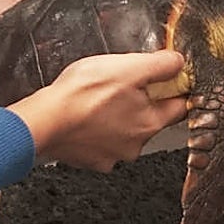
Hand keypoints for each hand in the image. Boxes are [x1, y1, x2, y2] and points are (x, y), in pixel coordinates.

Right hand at [8, 50, 188, 171]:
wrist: (43, 120)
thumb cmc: (81, 95)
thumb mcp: (128, 67)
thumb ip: (160, 64)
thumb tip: (179, 62)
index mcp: (150, 123)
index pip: (180, 106)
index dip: (175, 87)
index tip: (167, 77)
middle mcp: (135, 145)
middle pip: (150, 119)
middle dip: (141, 101)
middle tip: (121, 83)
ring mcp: (111, 156)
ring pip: (124, 131)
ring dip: (116, 116)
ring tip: (97, 98)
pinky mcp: (90, 160)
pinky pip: (100, 141)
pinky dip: (95, 129)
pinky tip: (84, 115)